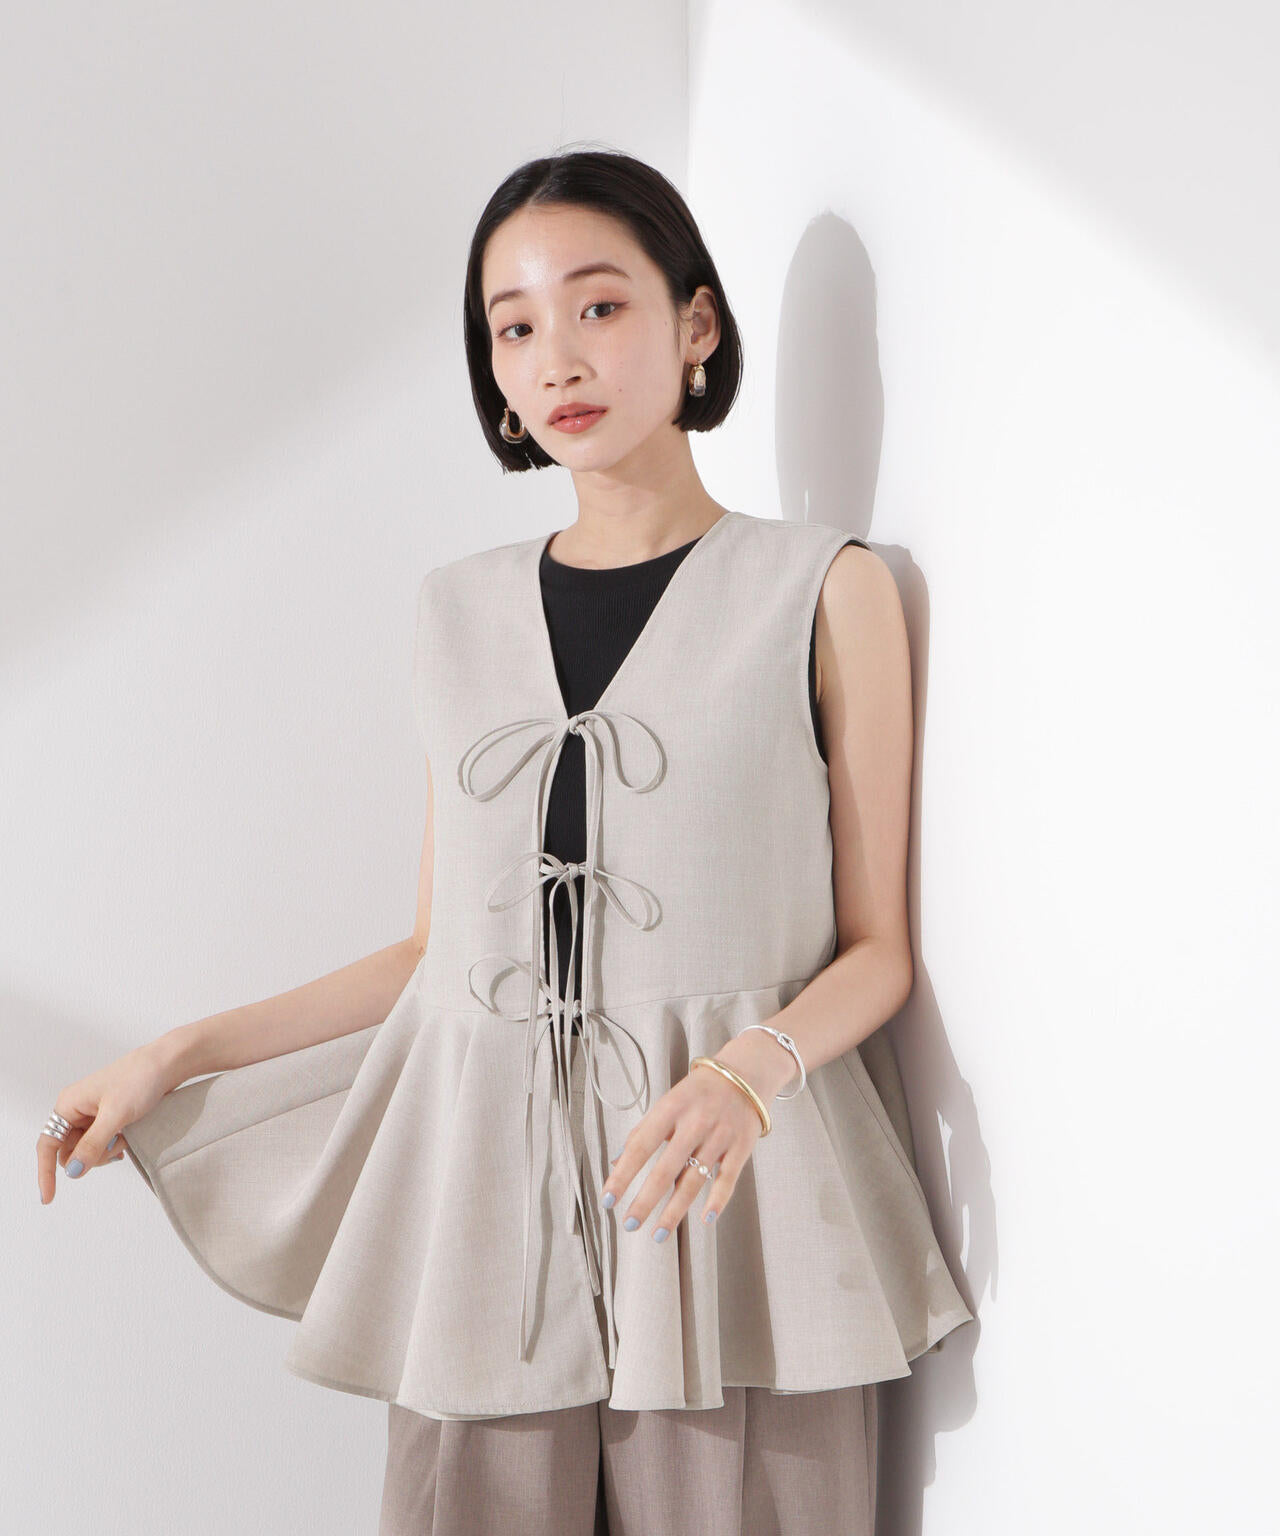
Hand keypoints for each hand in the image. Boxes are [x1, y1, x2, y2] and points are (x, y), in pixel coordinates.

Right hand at [36, 1039, 178, 1204]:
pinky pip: (104, 1142)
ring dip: (106, 1150)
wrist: (168, 1063)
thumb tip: (72, 1172)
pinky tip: (127, 1141)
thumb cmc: (139, 1080)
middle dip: (90, 1156)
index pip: (48, 1145)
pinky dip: (114, 1145)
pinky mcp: (111, 1117)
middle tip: (115, 1144)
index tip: (48, 1198)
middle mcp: (77, 1110)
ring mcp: (94, 1114)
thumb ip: (92, 1145)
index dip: (45, 1172)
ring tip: (126, 1135)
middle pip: (71, 1151)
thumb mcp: (115, 1115)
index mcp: (68, 1105)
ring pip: (89, 1149)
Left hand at [600, 1029, 797, 1240]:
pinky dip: (717, 1202)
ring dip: (674, 1211)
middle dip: (645, 1201)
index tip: (607, 1199)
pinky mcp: (741, 1148)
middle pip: (666, 1169)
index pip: (640, 1146)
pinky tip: (704, 1221)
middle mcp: (695, 1122)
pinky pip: (727, 1179)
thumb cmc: (699, 1093)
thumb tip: (616, 1162)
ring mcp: (720, 1136)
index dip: (622, 1174)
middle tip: (629, 1224)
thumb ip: (643, 1133)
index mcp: (670, 1108)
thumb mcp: (668, 1104)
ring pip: (694, 1181)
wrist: (745, 1073)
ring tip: (657, 1235)